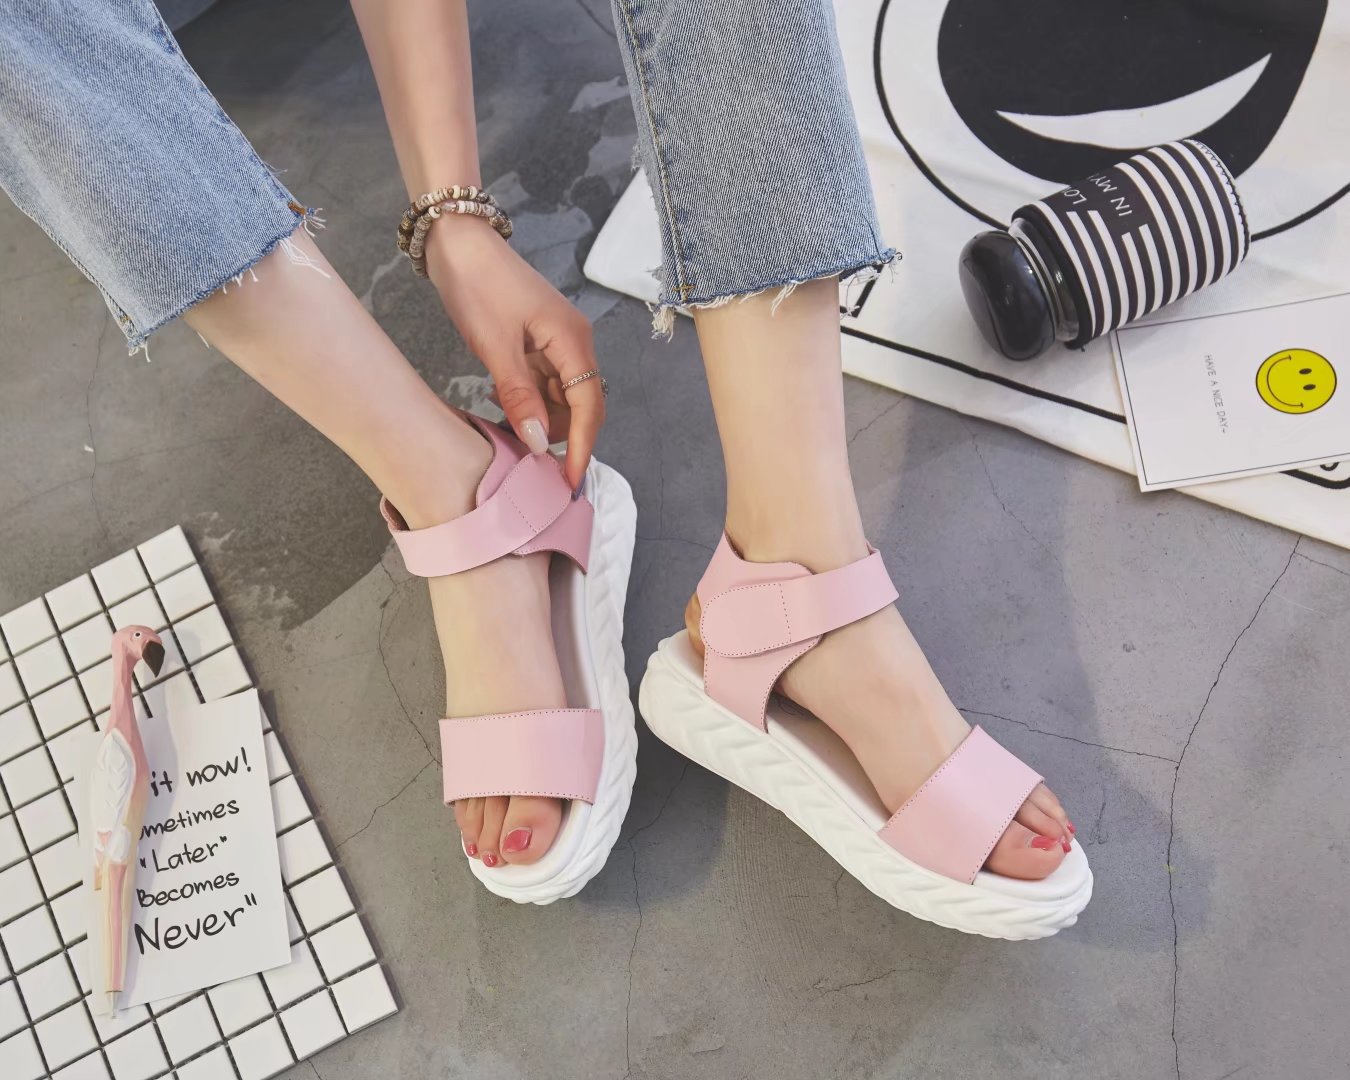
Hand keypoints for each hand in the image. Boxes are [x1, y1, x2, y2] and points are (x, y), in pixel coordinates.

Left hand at [425, 214, 603, 488]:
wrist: (459, 244)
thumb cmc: (478, 286)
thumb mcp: (495, 347)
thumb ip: (520, 397)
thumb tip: (541, 443)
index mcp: (572, 339)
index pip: (589, 405)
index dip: (583, 445)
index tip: (569, 481)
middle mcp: (573, 342)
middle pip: (581, 404)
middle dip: (564, 437)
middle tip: (535, 468)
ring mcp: (556, 341)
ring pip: (561, 397)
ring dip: (542, 420)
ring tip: (512, 433)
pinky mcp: (538, 342)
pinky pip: (544, 383)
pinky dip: (530, 402)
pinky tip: (505, 406)